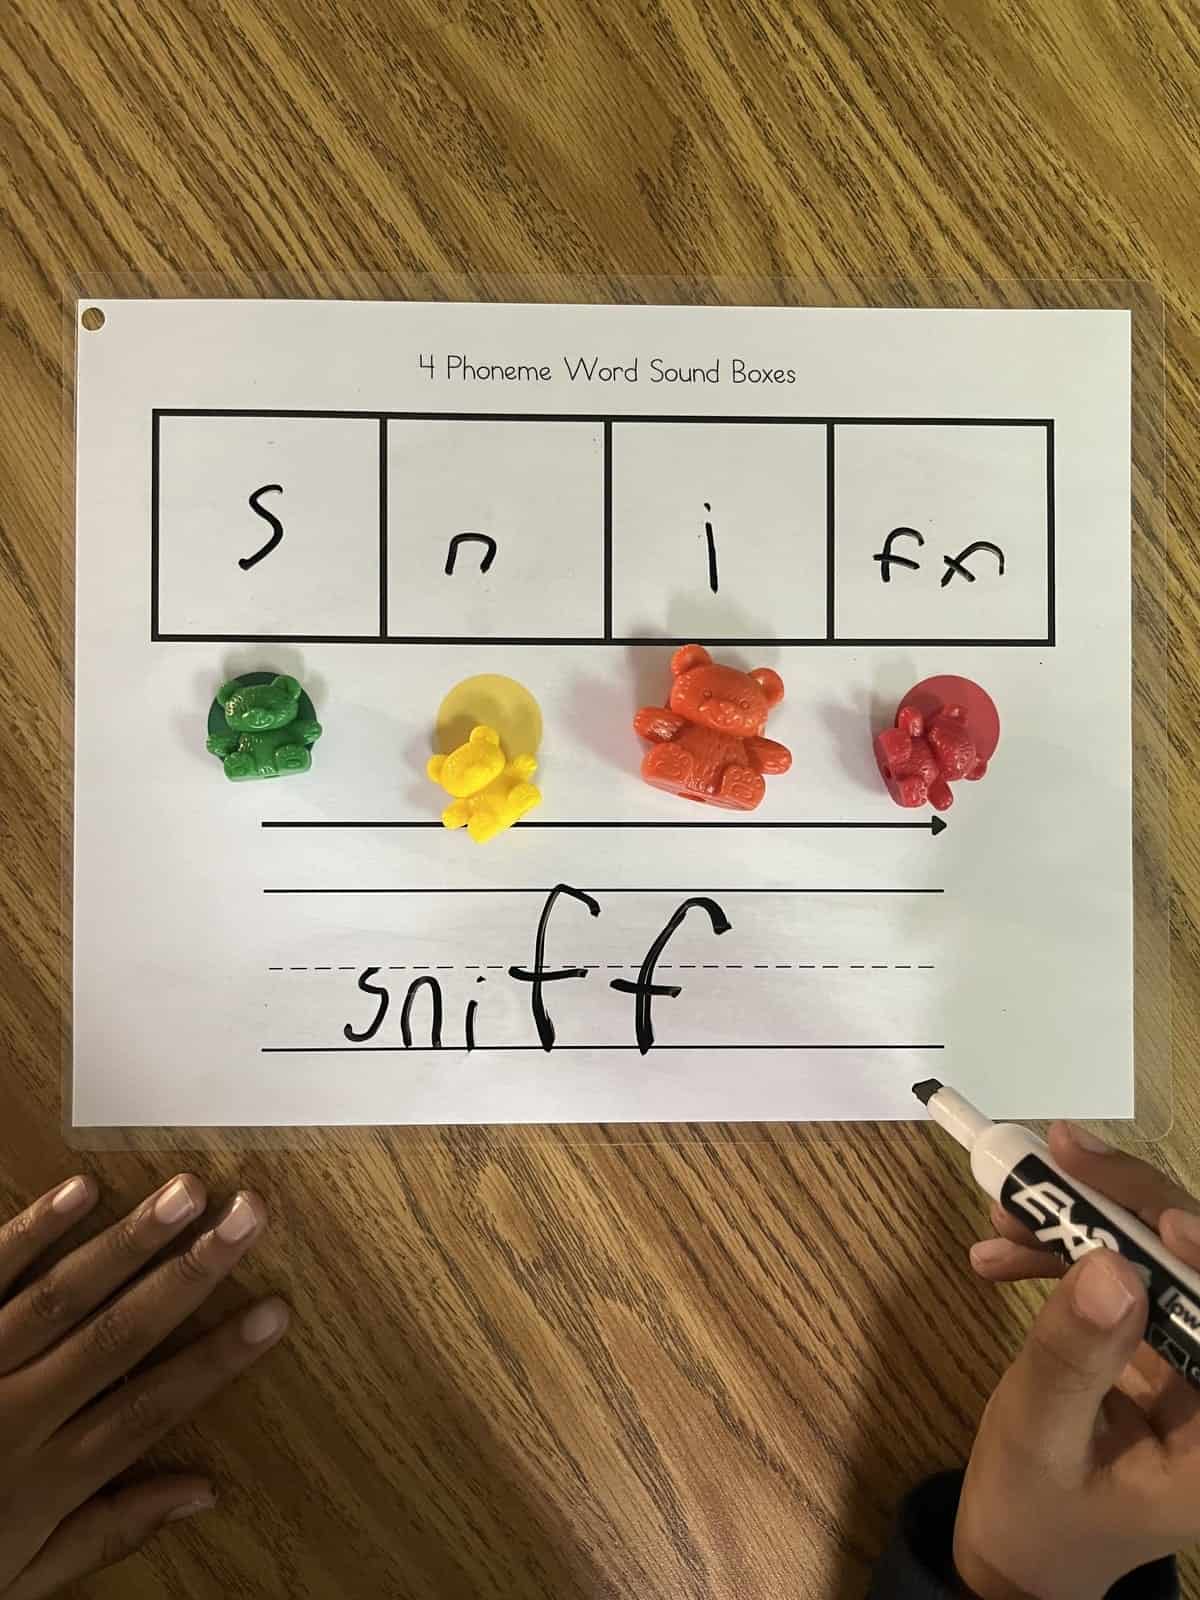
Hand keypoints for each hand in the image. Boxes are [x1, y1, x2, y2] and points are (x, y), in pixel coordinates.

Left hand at [0, 1173, 287, 1596]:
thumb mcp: (19, 1579)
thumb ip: (106, 1533)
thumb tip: (202, 1493)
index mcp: (44, 1477)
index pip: (149, 1408)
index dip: (217, 1360)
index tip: (275, 1312)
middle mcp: (14, 1414)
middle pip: (118, 1336)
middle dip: (191, 1273)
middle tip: (247, 1215)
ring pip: (60, 1296)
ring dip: (127, 1241)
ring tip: (185, 1192)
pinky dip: (30, 1231)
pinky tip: (80, 1190)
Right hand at [955, 1121, 1199, 1598]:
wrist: (1018, 1551)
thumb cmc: (1034, 1515)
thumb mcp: (1041, 1438)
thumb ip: (1074, 1357)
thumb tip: (1108, 1263)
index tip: (1160, 1218)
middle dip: (1132, 1208)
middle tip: (1059, 1158)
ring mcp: (1190, 1360)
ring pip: (1159, 1258)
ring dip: (1085, 1220)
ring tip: (1005, 1207)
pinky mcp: (1154, 1344)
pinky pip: (1124, 1276)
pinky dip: (1064, 1253)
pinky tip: (1002, 1251)